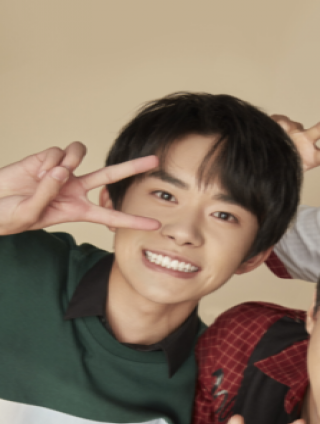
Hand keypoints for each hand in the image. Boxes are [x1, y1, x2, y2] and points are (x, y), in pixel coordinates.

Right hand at [0, 142, 159, 234]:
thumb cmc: (10, 216)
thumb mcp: (30, 215)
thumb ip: (47, 195)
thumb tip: (62, 171)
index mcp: (77, 210)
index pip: (111, 215)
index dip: (133, 220)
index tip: (156, 226)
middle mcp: (75, 189)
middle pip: (111, 176)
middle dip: (133, 168)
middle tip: (156, 161)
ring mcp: (64, 172)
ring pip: (80, 154)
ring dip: (67, 161)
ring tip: (48, 175)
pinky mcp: (48, 158)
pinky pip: (58, 152)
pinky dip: (46, 161)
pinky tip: (35, 171)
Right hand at [272, 110, 319, 170]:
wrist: (269, 160)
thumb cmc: (285, 168)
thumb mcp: (292, 172)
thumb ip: (292, 164)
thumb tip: (288, 144)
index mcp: (311, 157)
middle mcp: (306, 141)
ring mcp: (295, 132)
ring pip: (295, 124)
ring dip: (286, 128)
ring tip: (278, 137)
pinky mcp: (282, 124)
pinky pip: (280, 122)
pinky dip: (276, 127)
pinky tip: (273, 132)